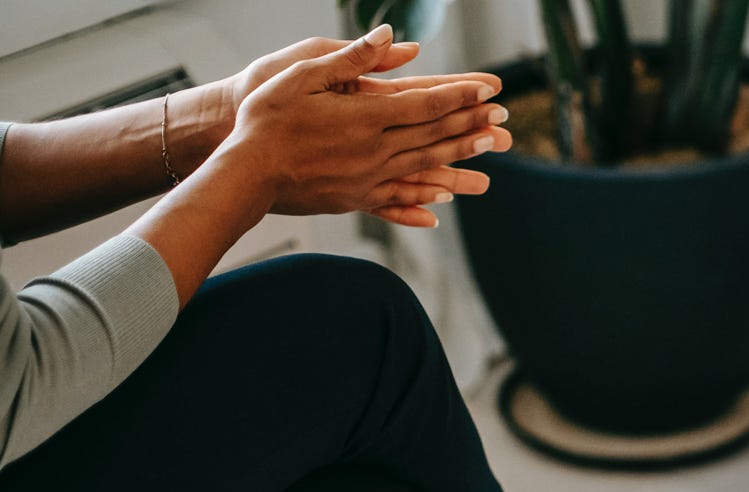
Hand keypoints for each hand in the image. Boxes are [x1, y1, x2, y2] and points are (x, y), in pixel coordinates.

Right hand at [209, 26, 511, 226]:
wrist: (243, 173)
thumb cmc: (265, 119)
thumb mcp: (303, 75)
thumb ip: (351, 58)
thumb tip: (390, 36)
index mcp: (365, 117)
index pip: (427, 103)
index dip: (461, 95)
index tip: (491, 89)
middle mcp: (374, 150)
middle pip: (434, 134)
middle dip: (472, 123)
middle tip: (504, 117)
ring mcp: (368, 177)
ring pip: (425, 164)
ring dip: (460, 155)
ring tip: (490, 147)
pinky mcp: (356, 198)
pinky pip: (399, 196)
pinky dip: (425, 195)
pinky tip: (444, 198)